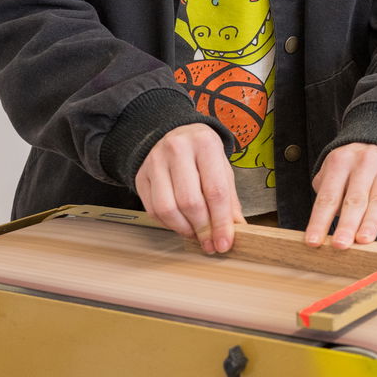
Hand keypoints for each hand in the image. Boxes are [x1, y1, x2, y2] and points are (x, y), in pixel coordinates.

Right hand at [134, 123, 242, 253]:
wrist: (173, 133)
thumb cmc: (202, 153)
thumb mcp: (222, 167)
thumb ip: (230, 198)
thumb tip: (236, 230)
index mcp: (205, 144)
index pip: (215, 191)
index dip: (221, 222)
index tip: (224, 243)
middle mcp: (178, 150)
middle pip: (190, 202)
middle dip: (203, 229)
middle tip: (210, 243)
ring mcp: (155, 162)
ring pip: (168, 209)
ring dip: (184, 229)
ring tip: (196, 233)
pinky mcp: (140, 176)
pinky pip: (153, 210)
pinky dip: (168, 224)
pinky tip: (180, 224)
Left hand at [306, 144, 376, 246]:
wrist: (375, 140)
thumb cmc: (349, 167)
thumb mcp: (332, 173)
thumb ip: (328, 196)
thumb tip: (325, 229)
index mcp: (339, 163)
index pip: (328, 197)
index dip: (320, 221)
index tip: (314, 242)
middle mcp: (361, 162)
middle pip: (354, 199)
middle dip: (347, 224)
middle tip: (340, 245)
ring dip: (371, 220)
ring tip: (364, 239)